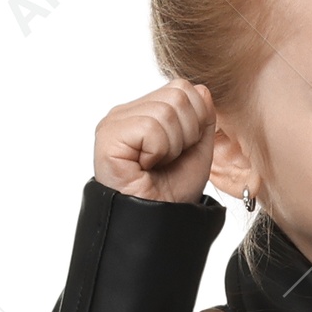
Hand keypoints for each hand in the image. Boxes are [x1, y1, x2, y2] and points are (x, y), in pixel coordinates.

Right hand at [93, 80, 216, 203]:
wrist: (159, 222)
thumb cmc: (173, 192)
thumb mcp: (198, 149)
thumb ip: (202, 117)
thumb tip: (202, 90)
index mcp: (146, 111)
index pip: (184, 89)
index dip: (196, 122)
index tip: (181, 151)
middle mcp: (127, 111)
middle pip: (178, 95)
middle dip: (186, 134)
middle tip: (169, 159)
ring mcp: (115, 121)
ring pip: (166, 111)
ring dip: (172, 146)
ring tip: (157, 164)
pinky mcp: (109, 135)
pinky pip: (151, 128)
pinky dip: (159, 151)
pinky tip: (145, 165)